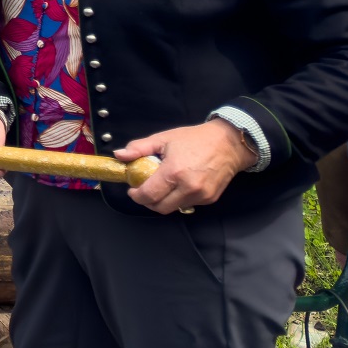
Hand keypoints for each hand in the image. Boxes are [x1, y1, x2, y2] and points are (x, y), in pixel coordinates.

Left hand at [120, 120, 252, 213]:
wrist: (228, 144)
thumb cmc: (194, 139)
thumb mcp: (163, 139)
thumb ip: (139, 148)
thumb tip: (120, 155)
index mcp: (174, 173)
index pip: (149, 195)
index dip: (136, 196)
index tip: (132, 190)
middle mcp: (189, 188)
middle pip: (160, 207)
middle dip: (148, 201)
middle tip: (143, 190)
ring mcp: (201, 196)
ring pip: (174, 208)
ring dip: (163, 201)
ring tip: (160, 186)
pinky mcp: (210, 200)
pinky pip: (187, 204)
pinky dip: (177, 199)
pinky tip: (176, 186)